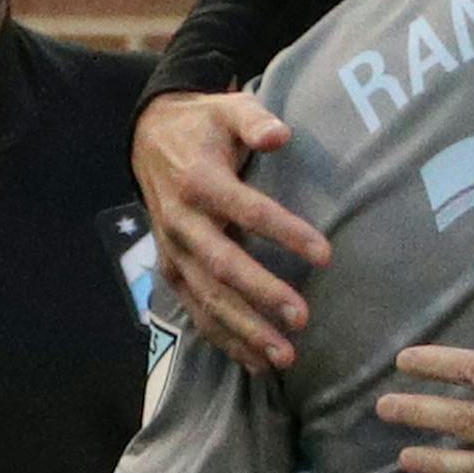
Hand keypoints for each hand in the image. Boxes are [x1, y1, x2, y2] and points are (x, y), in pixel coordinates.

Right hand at [132, 91, 330, 370]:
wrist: (148, 139)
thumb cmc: (203, 126)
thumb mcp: (227, 109)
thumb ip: (255, 121)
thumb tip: (280, 135)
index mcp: (198, 182)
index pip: (246, 211)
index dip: (285, 232)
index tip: (325, 254)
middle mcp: (181, 223)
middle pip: (223, 266)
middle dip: (262, 294)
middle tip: (301, 318)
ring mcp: (173, 252)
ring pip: (207, 298)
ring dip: (245, 330)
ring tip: (285, 357)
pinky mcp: (172, 271)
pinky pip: (196, 310)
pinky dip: (224, 339)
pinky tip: (256, 363)